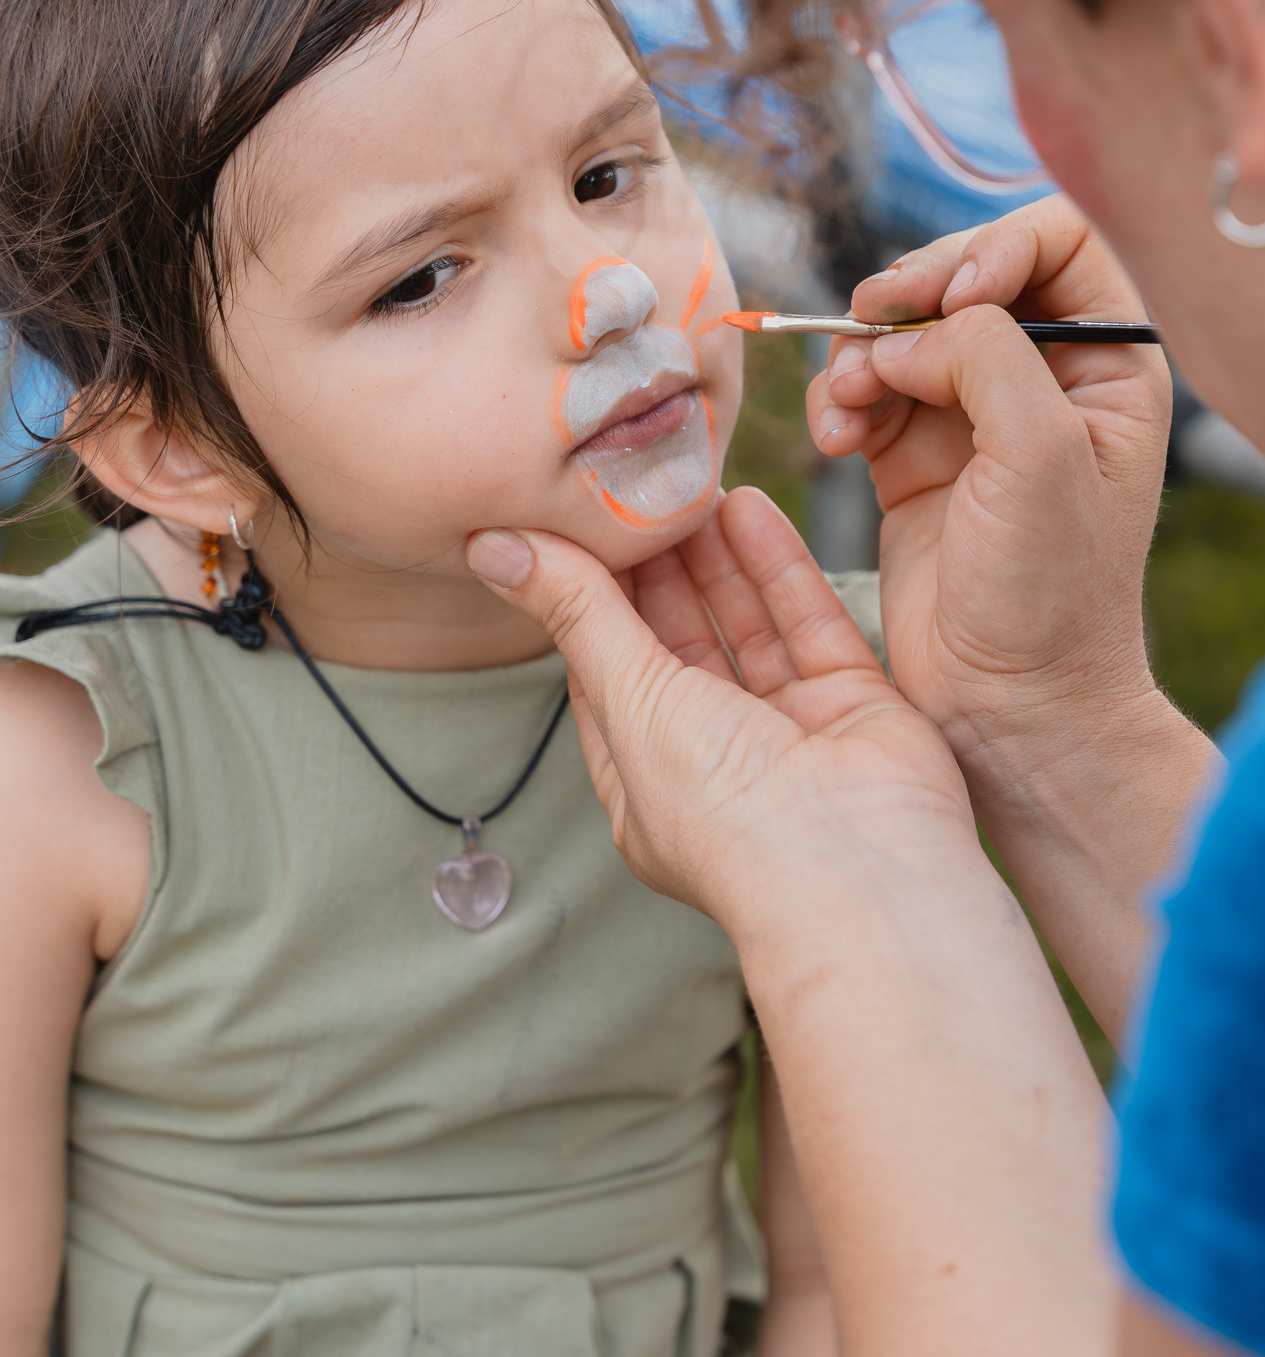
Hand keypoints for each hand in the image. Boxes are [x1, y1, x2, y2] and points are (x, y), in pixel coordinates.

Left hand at [467, 489, 978, 945]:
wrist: (862, 873)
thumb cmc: (726, 812)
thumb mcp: (632, 702)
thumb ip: (579, 615)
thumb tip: (494, 546)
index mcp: (647, 786)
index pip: (604, 678)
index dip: (587, 603)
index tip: (569, 527)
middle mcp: (716, 761)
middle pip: (677, 646)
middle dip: (654, 569)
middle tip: (632, 488)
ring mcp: (789, 735)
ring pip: (742, 628)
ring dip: (712, 559)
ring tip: (685, 483)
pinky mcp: (853, 708)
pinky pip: (806, 624)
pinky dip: (775, 566)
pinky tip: (744, 504)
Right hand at [806, 194, 1171, 770]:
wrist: (1005, 702)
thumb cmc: (1049, 592)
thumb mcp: (1039, 454)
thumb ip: (985, 356)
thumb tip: (907, 331)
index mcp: (1109, 366)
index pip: (1058, 241)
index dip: (995, 248)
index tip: (951, 299)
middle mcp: (1043, 380)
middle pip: (965, 273)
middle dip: (909, 295)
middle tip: (867, 328)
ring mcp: (972, 417)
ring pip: (902, 333)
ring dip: (860, 357)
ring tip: (847, 410)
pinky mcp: (911, 459)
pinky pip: (863, 392)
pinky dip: (838, 403)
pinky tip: (836, 443)